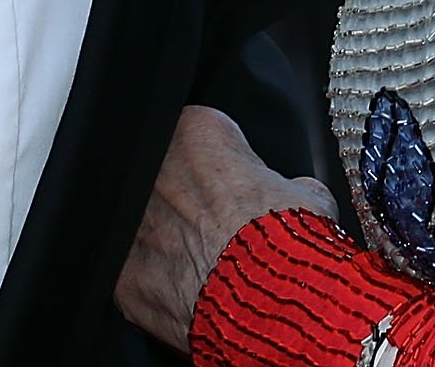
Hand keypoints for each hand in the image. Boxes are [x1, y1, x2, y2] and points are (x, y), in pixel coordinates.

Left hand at [116, 108, 334, 349]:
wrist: (271, 300)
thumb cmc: (289, 243)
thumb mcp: (311, 195)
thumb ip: (291, 184)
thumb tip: (297, 194)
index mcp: (198, 133)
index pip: (203, 138)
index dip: (225, 169)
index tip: (239, 191)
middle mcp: (154, 171)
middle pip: (168, 180)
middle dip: (190, 202)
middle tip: (223, 230)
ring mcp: (133, 224)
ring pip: (149, 229)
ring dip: (172, 244)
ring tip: (211, 267)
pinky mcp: (123, 276)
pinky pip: (137, 279)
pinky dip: (160, 290)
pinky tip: (191, 299)